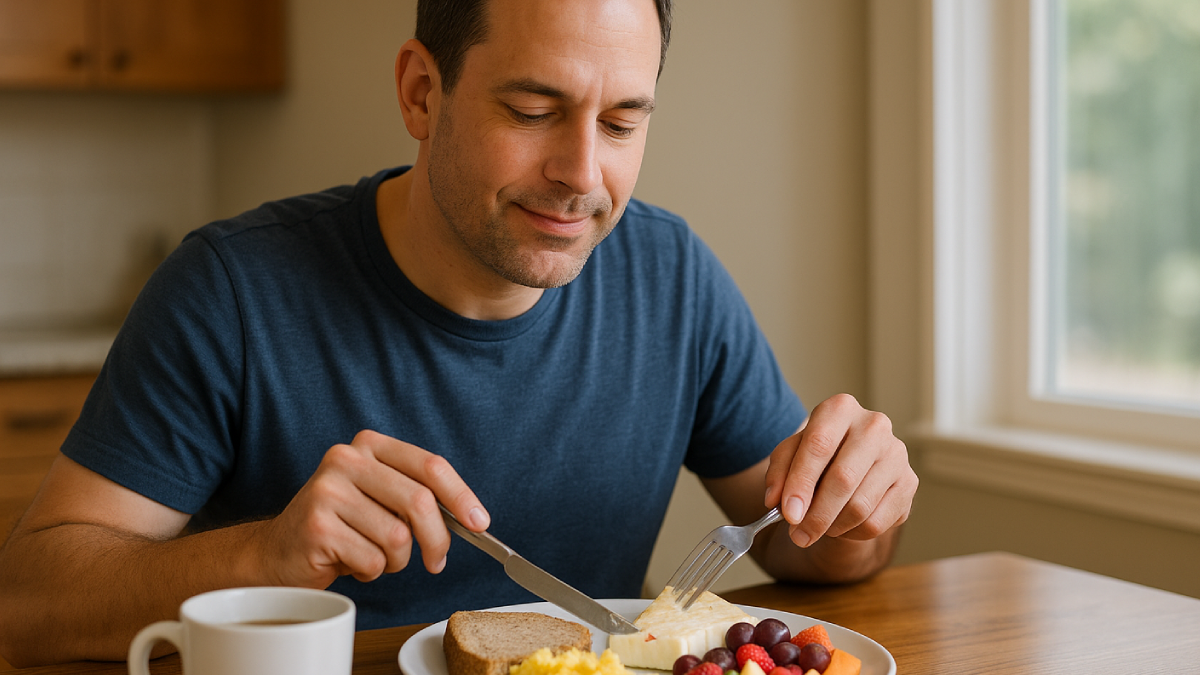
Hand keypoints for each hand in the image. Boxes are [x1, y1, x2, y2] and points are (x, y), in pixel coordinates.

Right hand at [255, 430, 487, 588]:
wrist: (278, 552)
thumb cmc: (340, 527)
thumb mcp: (379, 500)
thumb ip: (416, 498)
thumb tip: (470, 518)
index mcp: (369, 445)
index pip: (430, 465)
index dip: (461, 495)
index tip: (480, 523)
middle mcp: (346, 459)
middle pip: (419, 500)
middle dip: (437, 539)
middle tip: (437, 561)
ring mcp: (328, 491)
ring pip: (398, 537)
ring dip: (394, 560)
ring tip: (370, 555)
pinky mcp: (317, 526)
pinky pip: (373, 560)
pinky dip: (371, 571)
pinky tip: (348, 562)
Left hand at [763, 394, 916, 547]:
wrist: (851, 464)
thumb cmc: (817, 456)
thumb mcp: (790, 456)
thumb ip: (779, 474)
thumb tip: (776, 501)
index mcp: (839, 409)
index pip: (819, 445)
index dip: (801, 483)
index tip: (788, 513)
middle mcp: (874, 426)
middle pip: (844, 478)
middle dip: (816, 514)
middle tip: (798, 536)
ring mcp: (896, 454)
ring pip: (860, 506)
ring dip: (833, 526)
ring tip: (818, 527)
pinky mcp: (909, 483)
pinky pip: (876, 522)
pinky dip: (852, 533)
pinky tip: (842, 525)